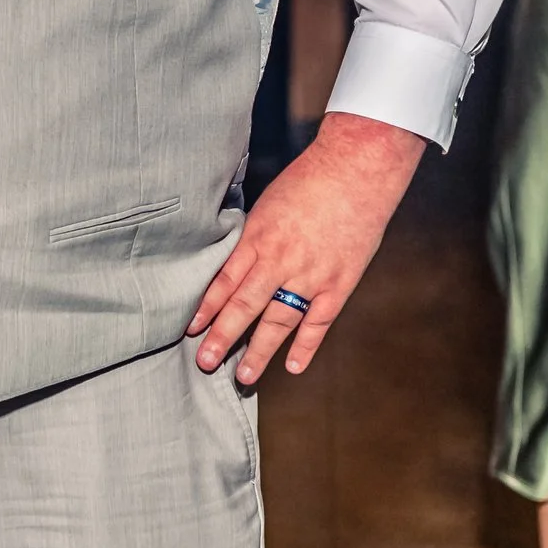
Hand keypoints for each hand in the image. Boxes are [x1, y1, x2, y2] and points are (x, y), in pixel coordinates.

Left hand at [187, 112, 423, 385]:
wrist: (356, 171)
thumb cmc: (308, 181)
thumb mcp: (266, 204)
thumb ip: (251, 237)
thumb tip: (231, 260)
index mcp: (258, 239)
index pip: (224, 281)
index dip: (206, 308)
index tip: (190, 330)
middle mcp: (281, 261)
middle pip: (245, 306)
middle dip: (223, 337)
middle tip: (204, 362)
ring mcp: (311, 275)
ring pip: (279, 321)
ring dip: (260, 351)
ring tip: (243, 376)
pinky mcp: (340, 283)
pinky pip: (319, 321)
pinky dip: (307, 345)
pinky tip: (294, 366)